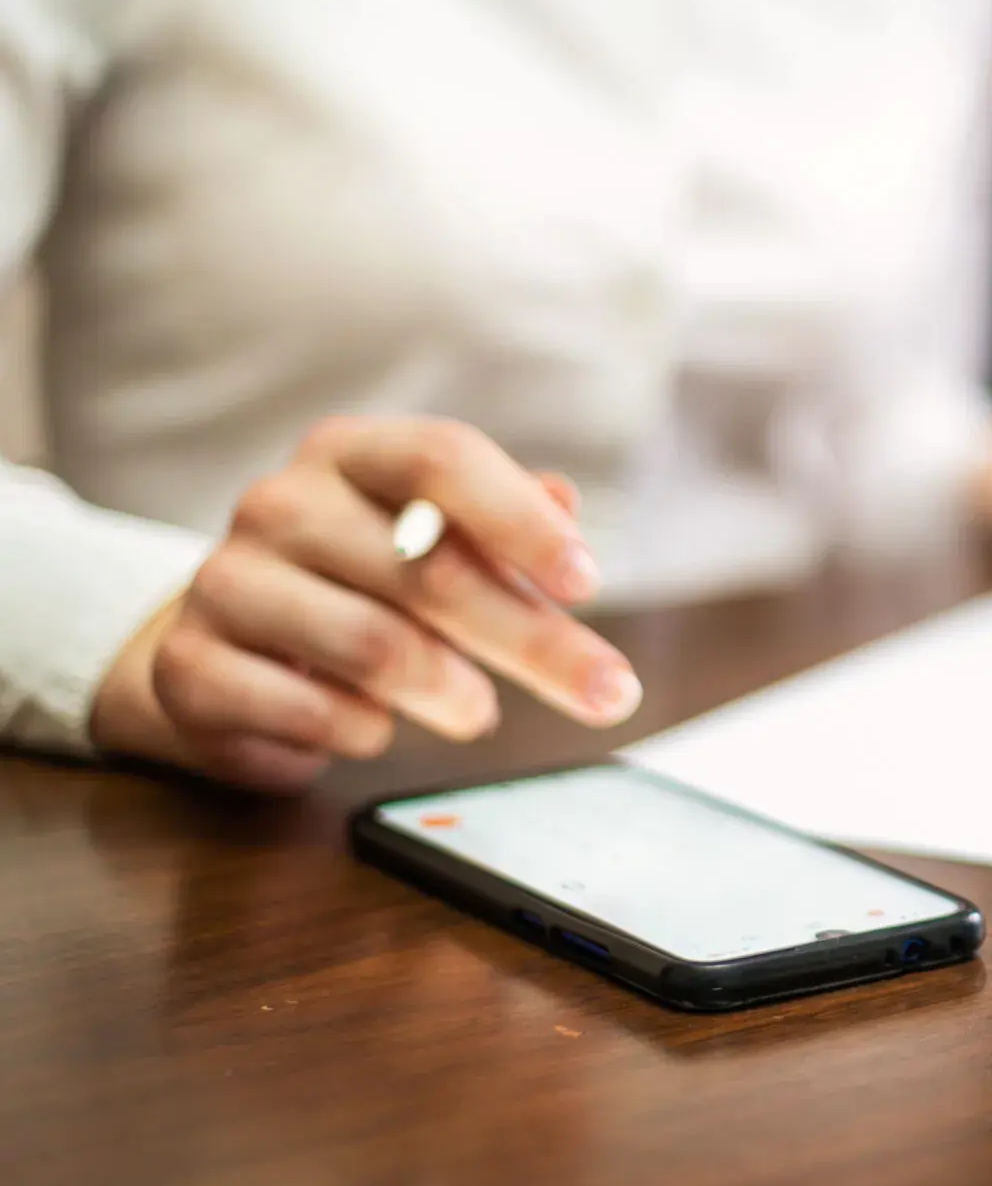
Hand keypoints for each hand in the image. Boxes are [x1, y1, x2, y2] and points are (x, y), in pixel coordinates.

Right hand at [89, 417, 640, 793]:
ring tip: (476, 712)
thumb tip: (564, 502)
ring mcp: (223, 581)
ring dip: (451, 693)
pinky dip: (366, 731)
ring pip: (374, 646)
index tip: (588, 583)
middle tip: (607, 694)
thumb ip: (505, 523)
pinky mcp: (190, 666)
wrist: (225, 650)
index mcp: (352, 453)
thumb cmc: (361, 584)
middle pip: (427, 570)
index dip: (521, 521)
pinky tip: (375, 727)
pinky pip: (310, 712)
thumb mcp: (435, 538)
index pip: (442, 458)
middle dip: (533, 641)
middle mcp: (280, 503)